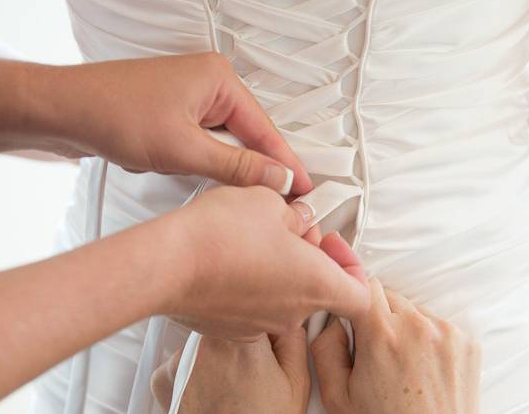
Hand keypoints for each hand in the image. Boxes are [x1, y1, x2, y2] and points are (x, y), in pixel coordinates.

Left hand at [58, 52, 311, 193]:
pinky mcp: (174, 114)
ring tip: (251, 195)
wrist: (62, 111)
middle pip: (249, 134)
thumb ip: (236, 165)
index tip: (304, 188)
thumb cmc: (113, 112)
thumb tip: (275, 177)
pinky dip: (208, 162)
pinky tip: (209, 180)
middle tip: (282, 200)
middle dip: (259, 167)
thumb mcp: (184, 148)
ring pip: (226, 141)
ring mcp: (190, 99)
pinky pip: (205, 142)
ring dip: (231, 167)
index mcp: (219, 79)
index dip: (286, 163)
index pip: (265, 128)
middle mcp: (208, 84)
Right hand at [148, 186, 368, 339]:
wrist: (168, 265)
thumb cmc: (221, 234)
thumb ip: (295, 214)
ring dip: (280, 269)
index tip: (332, 242)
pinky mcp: (232, 328)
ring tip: (255, 237)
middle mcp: (293, 313)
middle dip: (309, 256)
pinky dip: (252, 284)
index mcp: (316, 284)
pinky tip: (232, 258)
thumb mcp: (269, 202)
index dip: (354, 267)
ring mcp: (261, 325)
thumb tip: (299, 219)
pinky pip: (254, 305)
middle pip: (318, 289)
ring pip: (285, 296)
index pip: (361, 294)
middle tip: (289, 225)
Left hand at [151, 329, 309, 413]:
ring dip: (219, 351)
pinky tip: (214, 389)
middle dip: (242, 332)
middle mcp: (205, 342)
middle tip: (256, 366)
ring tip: (236, 383)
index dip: (267, 318)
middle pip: (228, 319)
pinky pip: (184, 360)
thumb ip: (295, 336)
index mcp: (240, 337)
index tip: (271, 335)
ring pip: (207, 338)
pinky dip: (196, 370)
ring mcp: (182, 360)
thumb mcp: (296, 381)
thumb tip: (290, 314)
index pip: (256, 304)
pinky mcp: (165, 377)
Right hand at [311, 265, 480, 412]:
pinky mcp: (467, 342)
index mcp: (382, 335)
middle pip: (389, 295)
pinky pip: (438, 325)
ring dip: (405, 327)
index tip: (353, 317)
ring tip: (403, 364)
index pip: (364, 285)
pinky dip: (429, 339)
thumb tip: (333, 319)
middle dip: (378, 316)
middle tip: (376, 351)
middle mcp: (417, 327)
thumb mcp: (338, 396)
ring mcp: (447, 333)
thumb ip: (325, 347)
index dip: (355, 301)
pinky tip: (423, 368)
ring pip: (414, 310)